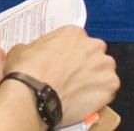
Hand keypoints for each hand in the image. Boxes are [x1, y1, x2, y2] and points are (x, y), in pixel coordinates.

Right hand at [0, 27, 117, 123]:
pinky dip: (101, 96)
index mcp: (73, 33)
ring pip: (104, 72)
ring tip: (80, 92)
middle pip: (94, 54)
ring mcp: (104, 65)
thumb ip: (35, 48)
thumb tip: (33, 54)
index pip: (78, 41)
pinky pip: (109, 90)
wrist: (34, 93)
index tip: (66, 64)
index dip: (72, 54)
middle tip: (73, 78)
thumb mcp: (23, 49)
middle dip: (87, 64)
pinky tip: (87, 101)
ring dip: (96, 79)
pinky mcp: (110, 85)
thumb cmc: (26, 69)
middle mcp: (93, 45)